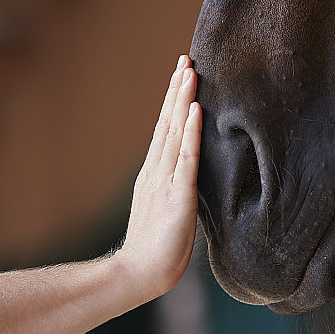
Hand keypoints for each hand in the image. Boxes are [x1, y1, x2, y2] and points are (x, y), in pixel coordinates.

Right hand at [117, 55, 201, 300]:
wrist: (138, 274)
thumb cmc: (155, 250)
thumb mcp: (166, 212)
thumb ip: (173, 192)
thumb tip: (187, 181)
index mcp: (154, 174)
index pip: (167, 131)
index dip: (174, 102)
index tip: (182, 76)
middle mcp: (157, 170)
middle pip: (168, 122)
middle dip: (178, 90)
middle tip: (186, 59)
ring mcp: (165, 180)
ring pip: (176, 132)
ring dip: (183, 100)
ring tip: (190, 71)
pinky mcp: (178, 195)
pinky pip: (187, 158)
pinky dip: (192, 132)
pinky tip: (196, 110)